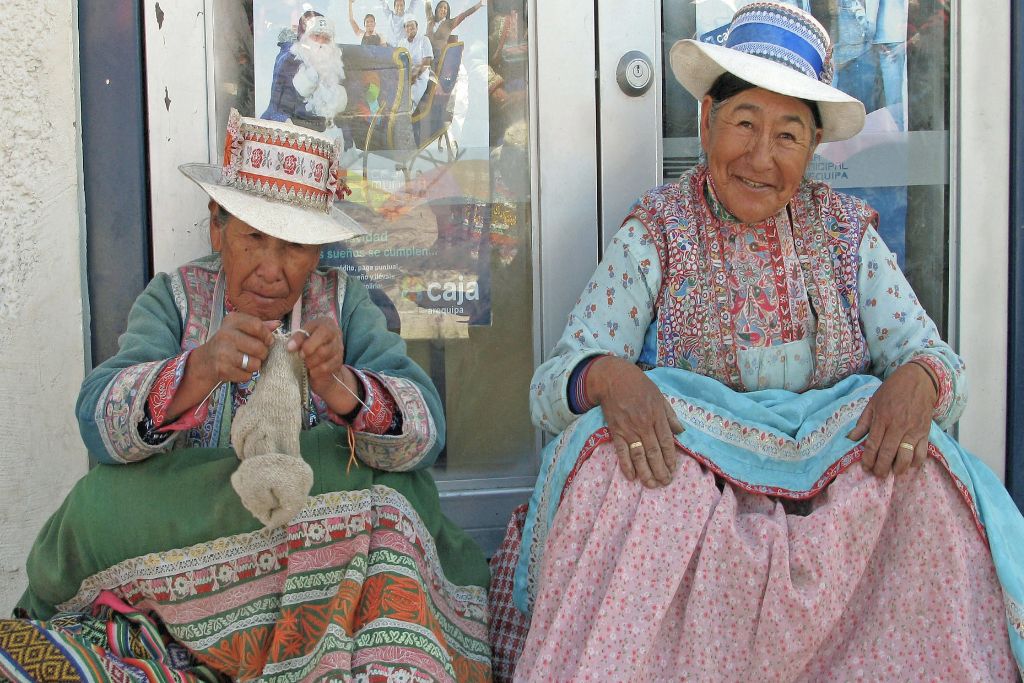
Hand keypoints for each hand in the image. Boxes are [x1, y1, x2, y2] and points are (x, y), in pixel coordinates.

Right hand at [163, 313, 277, 422]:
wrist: (205, 362)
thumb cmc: (229, 343)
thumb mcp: (241, 329)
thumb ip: (260, 326)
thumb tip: (277, 324)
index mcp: (232, 320)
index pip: (257, 326)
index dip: (267, 336)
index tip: (268, 341)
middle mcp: (225, 334)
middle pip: (260, 347)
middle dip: (263, 354)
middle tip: (257, 354)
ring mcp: (223, 352)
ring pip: (255, 363)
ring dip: (255, 365)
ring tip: (246, 361)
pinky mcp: (223, 369)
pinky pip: (247, 375)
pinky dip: (246, 375)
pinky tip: (238, 369)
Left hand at [287, 317, 359, 414]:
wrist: (323, 377)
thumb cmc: (307, 358)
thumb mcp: (300, 346)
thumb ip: (296, 341)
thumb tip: (289, 345)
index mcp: (324, 324)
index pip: (314, 327)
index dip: (301, 338)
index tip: (290, 348)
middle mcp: (335, 334)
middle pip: (321, 339)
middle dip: (307, 349)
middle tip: (301, 357)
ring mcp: (339, 348)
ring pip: (323, 352)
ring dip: (311, 361)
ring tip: (307, 365)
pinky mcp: (339, 363)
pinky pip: (327, 366)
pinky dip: (316, 370)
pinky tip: (313, 372)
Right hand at [587, 355, 684, 487]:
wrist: (613, 378)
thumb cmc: (639, 386)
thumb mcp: (660, 396)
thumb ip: (670, 415)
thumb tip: (680, 431)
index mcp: (657, 415)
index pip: (666, 442)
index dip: (670, 459)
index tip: (673, 470)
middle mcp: (644, 424)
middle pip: (654, 453)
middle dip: (661, 470)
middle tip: (665, 482)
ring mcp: (629, 429)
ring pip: (639, 455)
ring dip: (646, 472)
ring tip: (652, 485)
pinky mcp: (616, 431)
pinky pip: (622, 451)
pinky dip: (627, 465)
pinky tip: (632, 477)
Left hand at [847, 362, 937, 477]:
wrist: (919, 380)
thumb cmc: (893, 390)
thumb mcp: (873, 402)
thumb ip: (863, 422)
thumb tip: (850, 438)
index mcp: (882, 418)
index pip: (873, 444)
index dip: (868, 459)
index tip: (865, 467)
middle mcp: (898, 426)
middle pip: (888, 453)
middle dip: (881, 467)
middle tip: (878, 474)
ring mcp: (913, 430)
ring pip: (905, 456)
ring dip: (898, 468)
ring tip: (893, 472)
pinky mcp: (925, 432)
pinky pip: (921, 452)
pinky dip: (915, 462)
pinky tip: (908, 465)